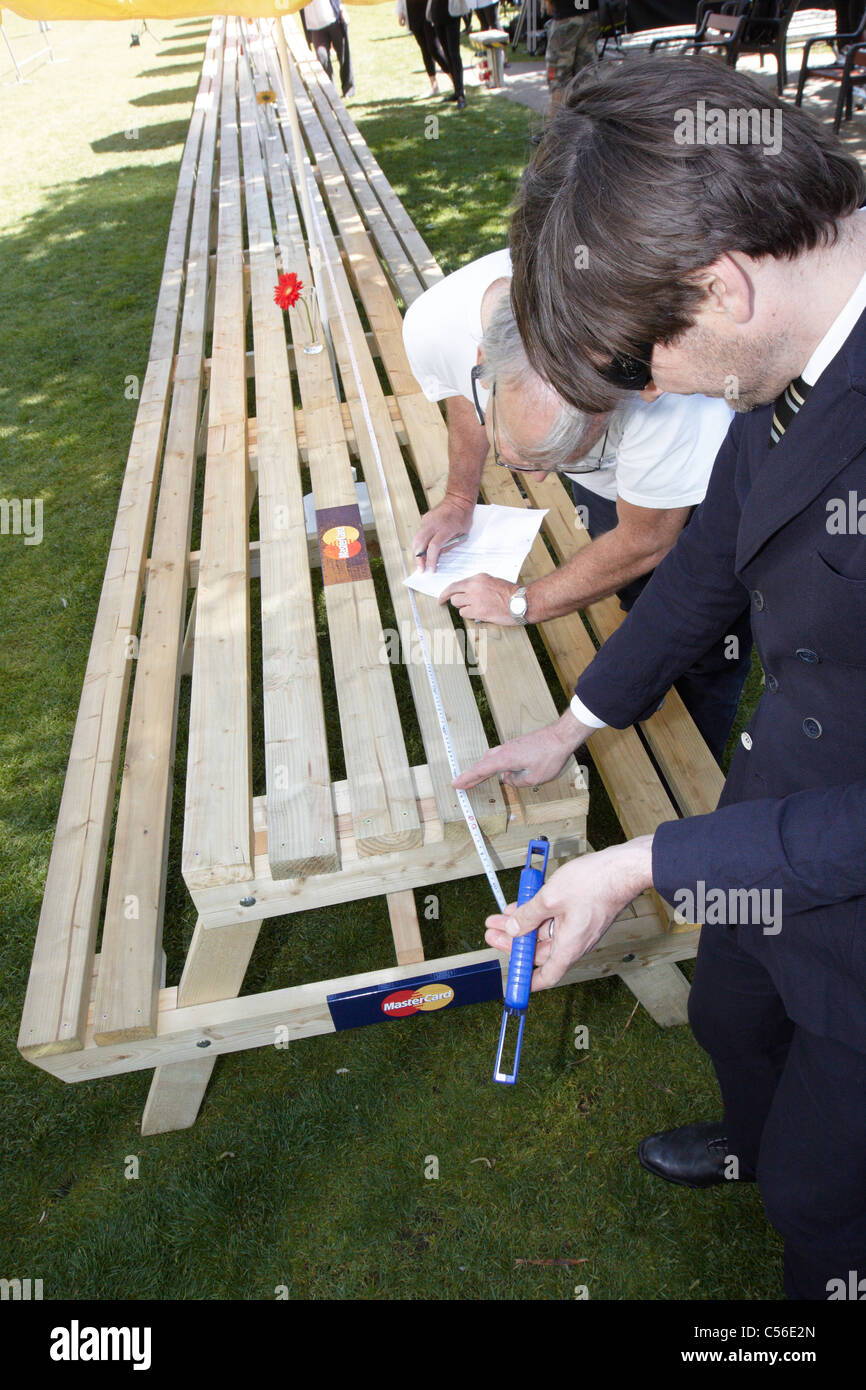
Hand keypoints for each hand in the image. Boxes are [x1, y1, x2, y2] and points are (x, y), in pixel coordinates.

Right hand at [412, 495, 473, 572]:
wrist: (458, 499)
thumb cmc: (463, 517)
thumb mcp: (462, 535)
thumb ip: (449, 546)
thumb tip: (437, 556)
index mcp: (446, 528)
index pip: (434, 547)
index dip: (431, 560)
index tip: (431, 569)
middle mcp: (434, 524)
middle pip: (420, 544)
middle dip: (418, 559)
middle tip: (420, 569)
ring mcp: (427, 520)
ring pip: (416, 539)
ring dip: (416, 552)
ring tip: (419, 562)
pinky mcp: (424, 519)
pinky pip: (419, 533)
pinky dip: (418, 543)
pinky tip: (421, 550)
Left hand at [440, 573, 517, 623]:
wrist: (522, 602)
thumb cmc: (511, 594)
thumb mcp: (493, 582)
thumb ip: (478, 586)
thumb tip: (467, 593)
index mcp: (478, 578)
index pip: (455, 584)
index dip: (446, 592)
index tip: (442, 598)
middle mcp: (474, 587)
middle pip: (453, 595)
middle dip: (456, 601)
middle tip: (459, 605)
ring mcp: (475, 599)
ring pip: (457, 604)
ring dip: (464, 608)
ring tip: (476, 609)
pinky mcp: (478, 611)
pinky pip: (464, 613)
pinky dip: (470, 615)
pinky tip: (480, 614)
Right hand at [454, 709, 588, 789]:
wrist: (561, 736)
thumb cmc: (549, 756)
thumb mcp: (534, 778)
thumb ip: (517, 782)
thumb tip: (508, 779)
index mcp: (505, 759)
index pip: (480, 770)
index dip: (467, 778)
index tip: (456, 784)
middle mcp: (504, 751)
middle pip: (483, 763)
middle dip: (472, 775)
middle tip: (461, 784)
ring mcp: (510, 746)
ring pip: (492, 758)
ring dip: (483, 769)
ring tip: (476, 779)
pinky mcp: (517, 745)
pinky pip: (501, 756)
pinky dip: (494, 764)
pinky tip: (500, 771)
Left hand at [484, 837, 654, 989]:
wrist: (622, 868)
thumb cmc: (595, 884)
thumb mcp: (551, 898)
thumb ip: (528, 916)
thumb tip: (513, 929)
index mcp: (569, 946)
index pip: (547, 976)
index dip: (527, 982)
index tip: (511, 979)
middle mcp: (574, 941)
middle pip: (539, 952)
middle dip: (513, 942)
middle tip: (492, 932)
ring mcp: (577, 927)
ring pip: (543, 932)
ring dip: (521, 925)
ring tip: (500, 917)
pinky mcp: (579, 914)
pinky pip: (552, 920)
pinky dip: (535, 914)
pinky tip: (520, 905)